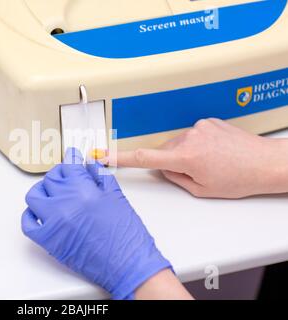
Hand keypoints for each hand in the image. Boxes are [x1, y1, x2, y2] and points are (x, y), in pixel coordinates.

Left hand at [21, 148, 171, 299]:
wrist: (127, 264)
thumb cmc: (126, 236)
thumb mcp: (116, 197)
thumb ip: (100, 177)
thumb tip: (89, 165)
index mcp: (83, 189)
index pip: (69, 165)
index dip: (71, 158)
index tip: (72, 157)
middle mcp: (65, 203)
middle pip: (51, 179)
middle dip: (60, 174)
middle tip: (67, 176)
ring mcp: (53, 221)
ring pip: (34, 196)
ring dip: (42, 191)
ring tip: (52, 193)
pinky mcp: (48, 240)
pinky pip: (28, 223)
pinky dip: (31, 215)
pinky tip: (41, 213)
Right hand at [107, 119, 287, 198]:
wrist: (266, 162)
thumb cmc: (240, 178)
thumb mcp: (202, 189)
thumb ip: (176, 178)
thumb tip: (165, 168)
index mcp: (185, 157)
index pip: (145, 157)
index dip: (121, 158)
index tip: (105, 156)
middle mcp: (189, 137)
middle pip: (164, 151)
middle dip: (172, 162)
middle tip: (195, 172)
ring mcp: (198, 127)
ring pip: (178, 143)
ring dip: (186, 153)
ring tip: (210, 161)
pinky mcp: (207, 121)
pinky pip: (191, 134)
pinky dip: (197, 144)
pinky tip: (214, 151)